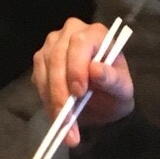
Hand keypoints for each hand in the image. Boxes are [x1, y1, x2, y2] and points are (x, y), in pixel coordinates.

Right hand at [31, 18, 133, 147]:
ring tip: (64, 127)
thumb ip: (113, 80)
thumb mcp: (122, 90)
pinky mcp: (41, 60)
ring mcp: (52, 44)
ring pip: (44, 68)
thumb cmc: (114, 91)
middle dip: (60, 90)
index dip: (76, 66)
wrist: (102, 103)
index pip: (80, 42)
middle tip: (67, 119)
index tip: (79, 93)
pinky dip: (46, 101)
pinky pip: (37, 79)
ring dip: (51, 99)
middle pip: (57, 56)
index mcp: (95, 33)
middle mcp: (71, 32)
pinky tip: (57, 118)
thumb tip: (96, 70)